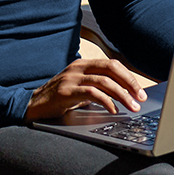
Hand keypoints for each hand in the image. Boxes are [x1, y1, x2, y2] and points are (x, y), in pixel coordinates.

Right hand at [27, 53, 151, 118]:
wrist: (32, 106)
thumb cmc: (60, 99)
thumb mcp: (81, 89)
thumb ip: (98, 88)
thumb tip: (125, 96)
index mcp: (84, 64)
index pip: (113, 64)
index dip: (129, 77)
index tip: (141, 92)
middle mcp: (78, 67)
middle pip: (111, 68)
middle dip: (130, 84)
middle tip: (141, 99)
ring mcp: (71, 78)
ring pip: (104, 81)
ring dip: (122, 95)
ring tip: (132, 107)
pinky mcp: (65, 92)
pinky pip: (91, 93)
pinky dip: (106, 102)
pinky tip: (113, 110)